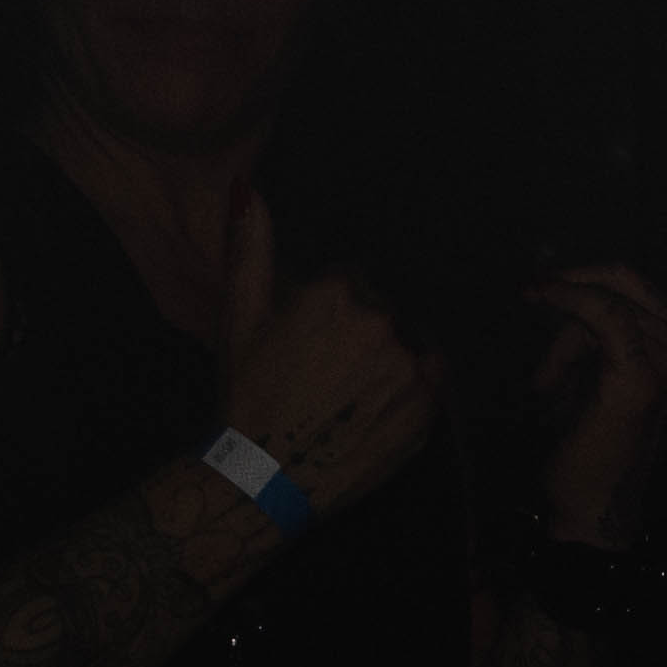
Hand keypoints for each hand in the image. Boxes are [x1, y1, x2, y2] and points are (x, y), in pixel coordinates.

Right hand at [217, 208, 446, 520]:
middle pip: (384, 314)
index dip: (332, 314)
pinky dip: (406, 395)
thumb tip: (249, 189)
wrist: (264, 477)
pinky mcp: (425, 410)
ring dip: (385, 366)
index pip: (354, 282)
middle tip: (326, 377)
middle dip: (360, 337)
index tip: (313, 345)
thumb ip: (250, 248)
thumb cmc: (247, 395)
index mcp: (336, 294)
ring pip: (405, 348)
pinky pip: (427, 385)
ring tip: (346, 400)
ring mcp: (406, 368)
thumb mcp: (240, 317)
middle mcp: (379, 323)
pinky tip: (370, 413)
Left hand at [521, 263, 666, 550]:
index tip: (541, 280)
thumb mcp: (599, 372)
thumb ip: (613, 328)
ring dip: (565, 334)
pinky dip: (571, 299)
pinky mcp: (641, 380)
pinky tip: (541, 294)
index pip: (639, 286)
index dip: (589, 273)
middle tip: (531, 297)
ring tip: (550, 382)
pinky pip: (606, 315)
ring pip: (609, 301)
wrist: (591, 503)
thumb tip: (646, 287)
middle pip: (625, 286)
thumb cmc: (590, 440)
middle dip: (573, 293)